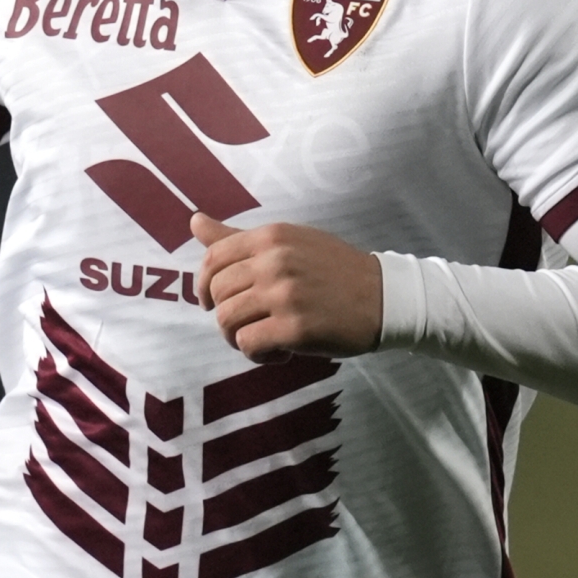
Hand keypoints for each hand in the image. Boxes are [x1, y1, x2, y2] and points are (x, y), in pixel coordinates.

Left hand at [192, 213, 382, 362]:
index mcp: (270, 236)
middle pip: (218, 293)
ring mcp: (284, 294)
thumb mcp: (288, 242)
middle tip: (247, 324)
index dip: (203, 285)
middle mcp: (274, 261)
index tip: (212, 301)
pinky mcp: (295, 328)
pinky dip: (258, 355)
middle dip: (224, 315)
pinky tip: (279, 352)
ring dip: (238, 338)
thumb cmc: (333, 269)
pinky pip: (249, 345)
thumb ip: (237, 237)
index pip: (213, 258)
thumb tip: (194, 222)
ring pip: (227, 321)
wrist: (383, 296)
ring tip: (262, 338)